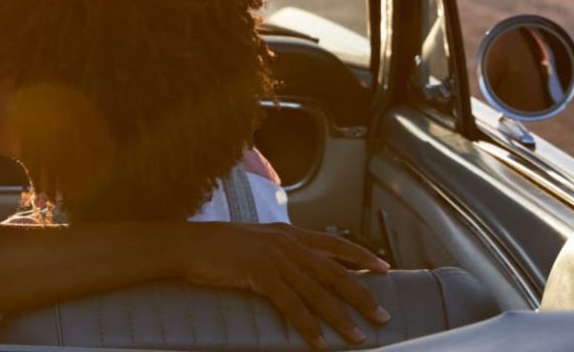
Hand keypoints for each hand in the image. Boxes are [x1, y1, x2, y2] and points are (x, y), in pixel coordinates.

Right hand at [177, 223, 390, 349]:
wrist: (189, 244)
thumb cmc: (217, 247)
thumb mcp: (257, 242)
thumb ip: (280, 252)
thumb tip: (299, 269)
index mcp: (289, 233)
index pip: (335, 244)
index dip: (362, 256)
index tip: (384, 269)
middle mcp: (289, 243)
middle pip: (336, 272)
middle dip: (362, 295)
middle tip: (382, 315)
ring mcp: (277, 259)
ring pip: (319, 293)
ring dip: (341, 318)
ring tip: (359, 336)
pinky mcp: (262, 275)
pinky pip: (292, 306)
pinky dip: (308, 327)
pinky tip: (320, 342)